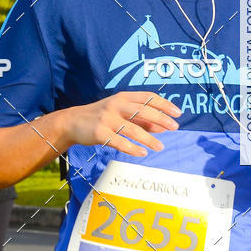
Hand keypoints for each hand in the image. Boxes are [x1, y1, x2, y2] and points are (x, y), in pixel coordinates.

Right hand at [63, 91, 179, 156]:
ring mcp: (107, 119)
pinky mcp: (99, 133)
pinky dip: (131, 148)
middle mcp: (115, 105)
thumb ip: (141, 120)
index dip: (163, 104)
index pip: (147, 97)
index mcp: (123, 97)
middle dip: (161, 118)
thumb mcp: (120, 113)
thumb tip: (163, 127)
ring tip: (160, 147)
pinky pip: (119, 142)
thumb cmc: (101, 117)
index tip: (177, 113)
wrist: (72, 122)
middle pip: (142, 110)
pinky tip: (142, 153)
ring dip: (148, 138)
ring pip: (132, 128)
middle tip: (175, 127)